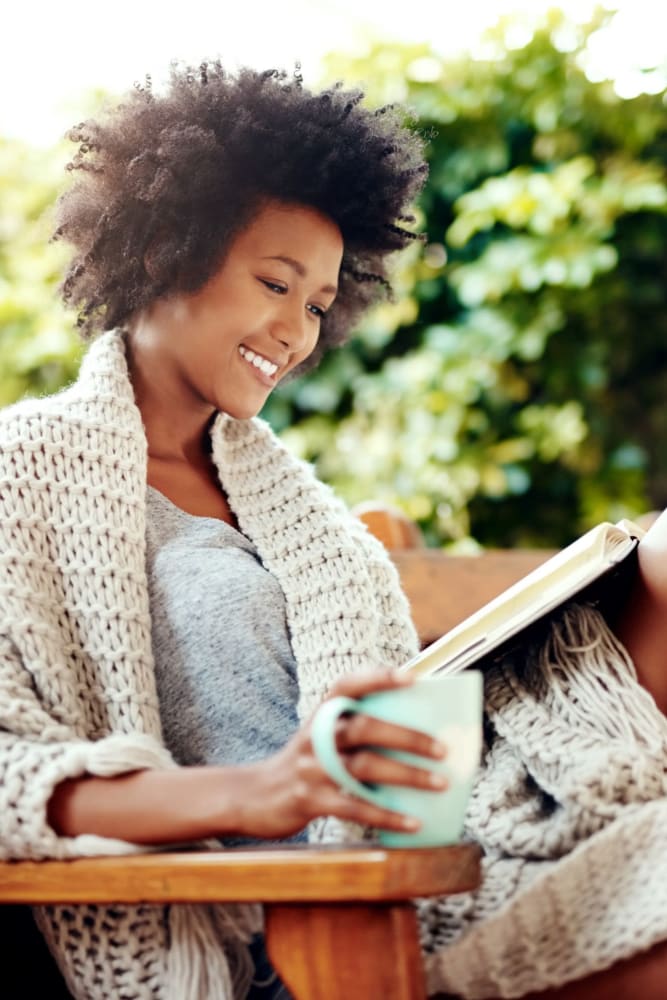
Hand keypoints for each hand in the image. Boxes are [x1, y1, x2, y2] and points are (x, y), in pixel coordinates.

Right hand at [232, 670, 447, 839]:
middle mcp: (316, 736)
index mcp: (322, 714)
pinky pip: (354, 807)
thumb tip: (418, 733)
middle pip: (364, 728)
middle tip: (443, 750)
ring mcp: (311, 768)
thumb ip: (355, 728)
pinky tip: (412, 823)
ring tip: (440, 784)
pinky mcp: (310, 800)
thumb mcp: (322, 737)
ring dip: (407, 776)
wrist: (254, 796)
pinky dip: (387, 815)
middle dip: (407, 738)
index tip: (413, 678)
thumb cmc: (306, 764)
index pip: (348, 685)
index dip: (379, 678)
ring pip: (364, 768)